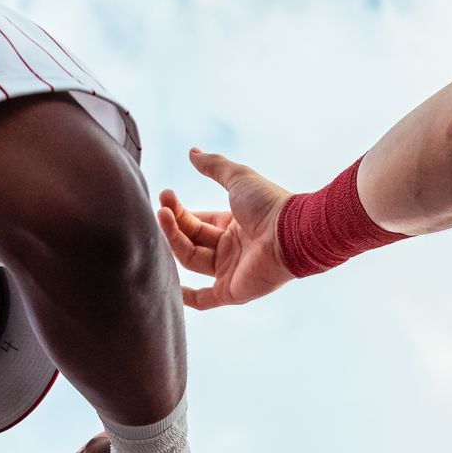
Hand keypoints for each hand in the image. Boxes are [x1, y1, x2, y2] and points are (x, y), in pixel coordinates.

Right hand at [158, 148, 295, 310]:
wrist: (290, 233)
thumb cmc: (268, 204)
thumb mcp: (238, 178)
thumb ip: (215, 166)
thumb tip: (193, 152)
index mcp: (233, 225)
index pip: (198, 221)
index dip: (180, 211)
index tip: (165, 197)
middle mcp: (230, 249)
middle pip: (192, 239)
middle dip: (174, 223)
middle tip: (161, 207)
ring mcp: (230, 271)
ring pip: (192, 260)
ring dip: (174, 240)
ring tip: (163, 217)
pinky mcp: (232, 292)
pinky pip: (205, 300)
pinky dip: (187, 298)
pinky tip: (170, 285)